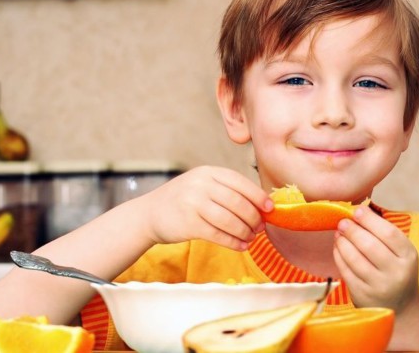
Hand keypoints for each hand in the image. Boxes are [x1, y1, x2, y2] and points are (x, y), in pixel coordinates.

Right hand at [137, 166, 271, 250]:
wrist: (149, 214)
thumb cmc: (182, 201)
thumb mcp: (201, 185)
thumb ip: (226, 190)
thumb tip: (260, 206)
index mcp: (208, 172)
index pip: (240, 182)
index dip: (258, 196)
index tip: (270, 208)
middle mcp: (200, 185)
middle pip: (238, 202)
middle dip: (254, 218)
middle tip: (260, 227)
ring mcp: (193, 204)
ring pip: (230, 220)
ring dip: (245, 232)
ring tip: (251, 238)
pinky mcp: (188, 224)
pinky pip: (218, 235)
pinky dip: (233, 242)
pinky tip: (241, 246)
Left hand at [333, 206, 418, 311]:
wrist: (400, 308)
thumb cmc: (397, 271)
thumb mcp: (401, 253)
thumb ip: (384, 234)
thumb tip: (358, 211)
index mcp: (408, 257)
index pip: (389, 233)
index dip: (370, 220)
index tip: (357, 211)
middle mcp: (396, 272)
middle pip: (369, 245)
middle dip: (352, 230)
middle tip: (342, 221)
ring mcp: (378, 286)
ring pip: (354, 258)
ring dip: (343, 242)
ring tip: (338, 232)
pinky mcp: (362, 295)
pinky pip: (345, 271)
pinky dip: (339, 255)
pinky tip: (337, 247)